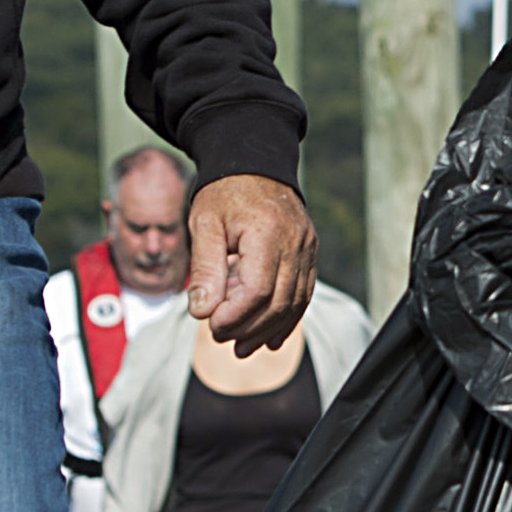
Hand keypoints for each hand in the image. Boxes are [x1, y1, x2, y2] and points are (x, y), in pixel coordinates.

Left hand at [186, 173, 317, 350]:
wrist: (254, 163)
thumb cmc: (225, 191)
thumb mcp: (205, 224)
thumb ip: (205, 269)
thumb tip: (202, 312)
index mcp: (267, 232)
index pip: (258, 290)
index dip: (236, 315)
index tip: (212, 325)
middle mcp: (295, 242)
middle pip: (279, 302)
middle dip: (249, 328)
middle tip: (221, 339)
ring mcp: (307, 248)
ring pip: (295, 303)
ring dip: (268, 330)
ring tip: (242, 348)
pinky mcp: (309, 254)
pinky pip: (303, 294)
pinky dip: (287, 319)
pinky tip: (270, 338)